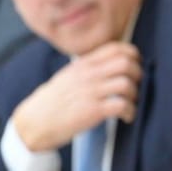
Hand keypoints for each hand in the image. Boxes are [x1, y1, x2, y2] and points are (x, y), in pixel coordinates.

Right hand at [12, 42, 141, 151]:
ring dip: (135, 95)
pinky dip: (130, 112)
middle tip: (135, 87)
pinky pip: (122, 105)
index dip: (133, 56)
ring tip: (130, 104)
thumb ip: (89, 68)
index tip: (135, 66)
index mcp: (83, 64)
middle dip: (138, 75)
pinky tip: (127, 117)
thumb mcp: (69, 76)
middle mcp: (88, 74)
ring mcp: (91, 92)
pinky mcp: (93, 110)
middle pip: (126, 63)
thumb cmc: (53, 101)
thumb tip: (113, 64)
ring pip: (127, 83)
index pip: (116, 48)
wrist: (34, 122)